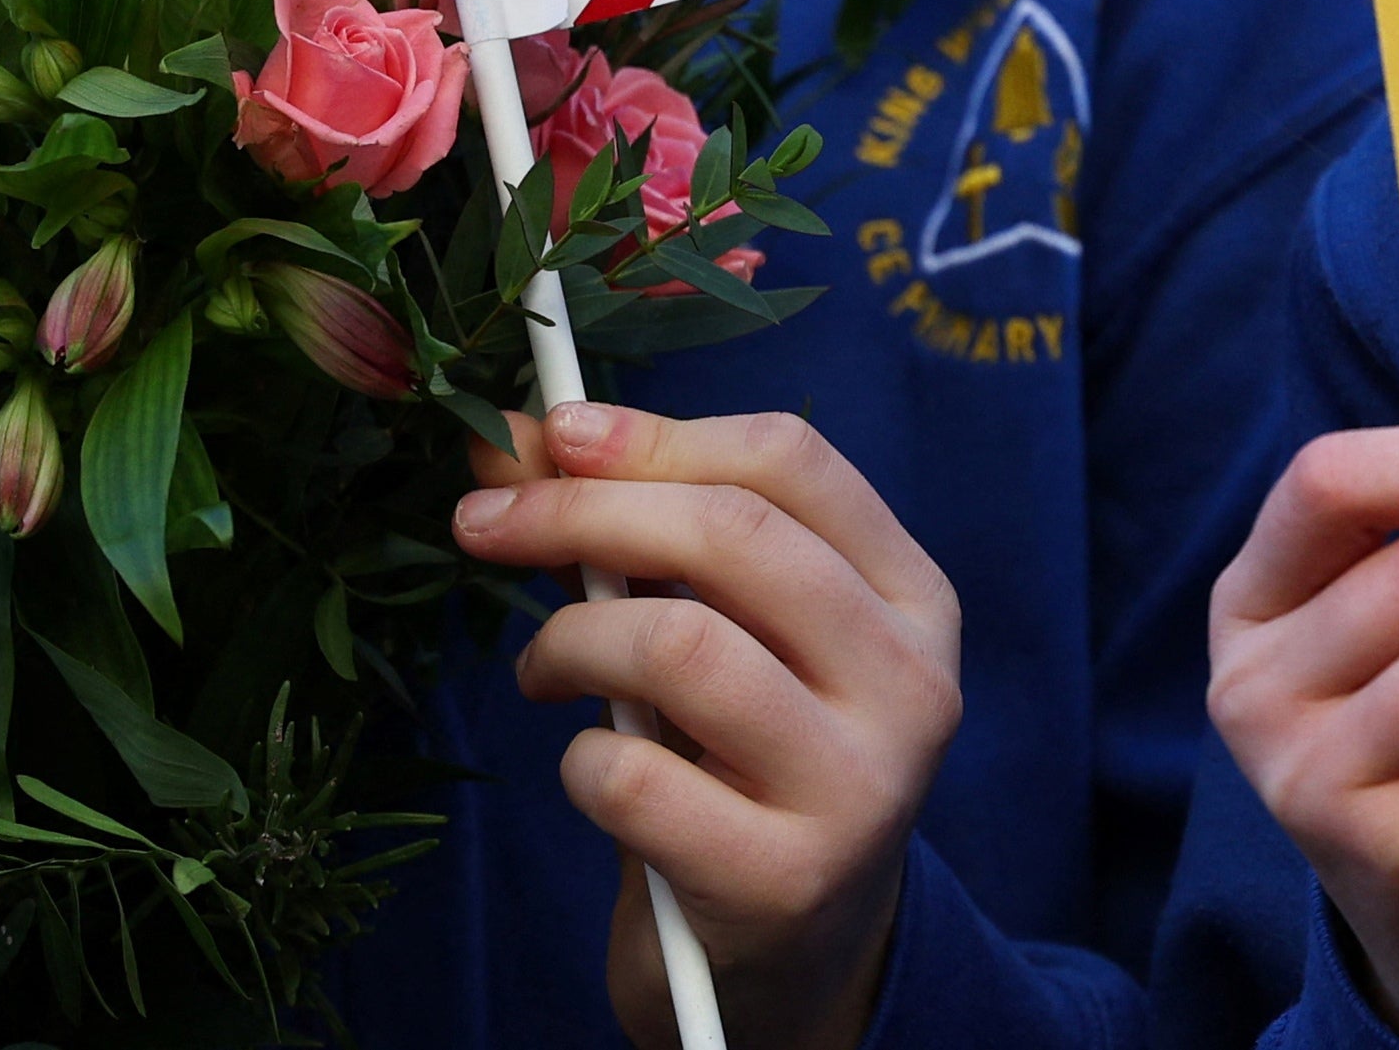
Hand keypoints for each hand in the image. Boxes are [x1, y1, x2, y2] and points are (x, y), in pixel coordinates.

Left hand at [454, 403, 963, 1049]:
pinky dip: (579, 761)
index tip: (554, 435)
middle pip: (735, 536)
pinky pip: (635, 778)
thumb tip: (506, 442)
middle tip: (485, 527)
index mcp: (912, 600)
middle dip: (586, 511)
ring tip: (541, 668)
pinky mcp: (783, 881)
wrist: (786, 964)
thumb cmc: (743, 771)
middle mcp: (910, 685)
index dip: (659, 434)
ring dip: (574, 638)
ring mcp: (858, 787)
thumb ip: (635, 534)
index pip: (792, 463)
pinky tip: (590, 772)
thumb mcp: (722, 636)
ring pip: (684, 644)